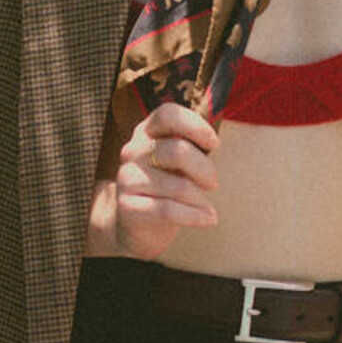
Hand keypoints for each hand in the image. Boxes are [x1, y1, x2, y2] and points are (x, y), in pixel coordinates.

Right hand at [87, 101, 219, 261]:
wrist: (137, 227)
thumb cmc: (166, 188)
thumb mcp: (178, 162)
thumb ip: (190, 147)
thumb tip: (211, 141)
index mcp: (146, 132)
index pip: (168, 115)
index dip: (195, 126)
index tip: (214, 144)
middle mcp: (132, 151)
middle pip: (177, 151)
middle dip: (205, 169)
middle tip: (213, 184)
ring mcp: (127, 179)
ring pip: (178, 187)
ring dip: (201, 199)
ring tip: (206, 207)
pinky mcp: (127, 208)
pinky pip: (169, 210)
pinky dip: (196, 216)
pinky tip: (208, 219)